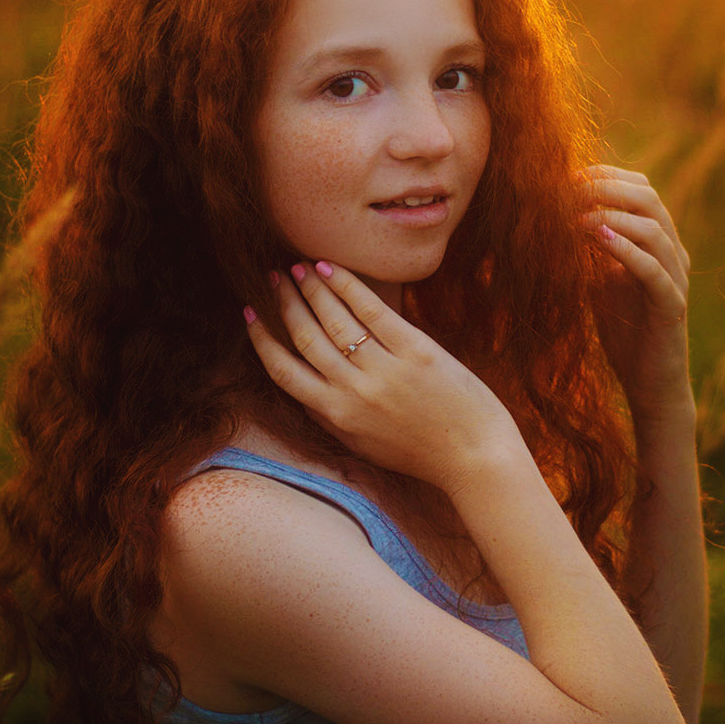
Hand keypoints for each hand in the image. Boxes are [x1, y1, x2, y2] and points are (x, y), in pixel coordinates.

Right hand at [244, 261, 523, 494]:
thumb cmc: (421, 453)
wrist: (474, 456)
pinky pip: (372, 310)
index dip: (262, 339)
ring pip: (333, 319)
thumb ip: (332, 417)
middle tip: (271, 277)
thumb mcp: (364, 444)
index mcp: (336, 416)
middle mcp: (353, 391)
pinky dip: (347, 285)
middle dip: (284, 302)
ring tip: (298, 267)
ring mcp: (383, 369)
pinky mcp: (415, 350)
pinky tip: (331, 268)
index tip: (250, 314)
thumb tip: (303, 387)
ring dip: (310, 288)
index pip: (284, 371)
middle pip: (305, 336)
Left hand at [577, 166, 693, 429]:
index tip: (569, 176)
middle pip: (649, 199)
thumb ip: (589, 248)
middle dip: (606, 187)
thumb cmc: (624, 331)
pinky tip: (596, 236)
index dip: (607, 176)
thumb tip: (553, 217)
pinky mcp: (672, 306)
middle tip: (569, 190)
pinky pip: (653, 270)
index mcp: (659, 241)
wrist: (650, 384)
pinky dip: (625, 249)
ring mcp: (676, 278)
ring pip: (653, 229)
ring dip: (611, 214)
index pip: (641, 189)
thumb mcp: (600, 280)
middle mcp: (673, 253)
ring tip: (576, 214)